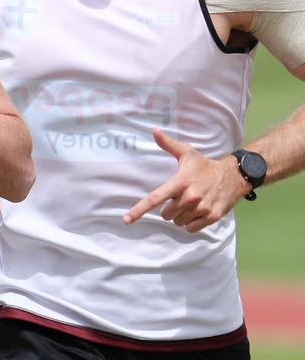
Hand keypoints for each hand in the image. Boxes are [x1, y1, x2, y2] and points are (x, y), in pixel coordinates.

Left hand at [123, 128, 247, 231]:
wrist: (234, 175)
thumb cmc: (204, 166)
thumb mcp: (187, 153)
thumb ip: (168, 144)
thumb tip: (154, 130)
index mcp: (180, 182)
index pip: (155, 198)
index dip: (139, 210)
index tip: (126, 220)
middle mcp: (190, 196)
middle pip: (166, 214)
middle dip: (169, 209)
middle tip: (179, 198)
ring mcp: (202, 207)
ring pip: (178, 222)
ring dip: (181, 216)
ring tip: (191, 203)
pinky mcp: (213, 216)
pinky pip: (191, 228)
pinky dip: (191, 223)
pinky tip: (198, 211)